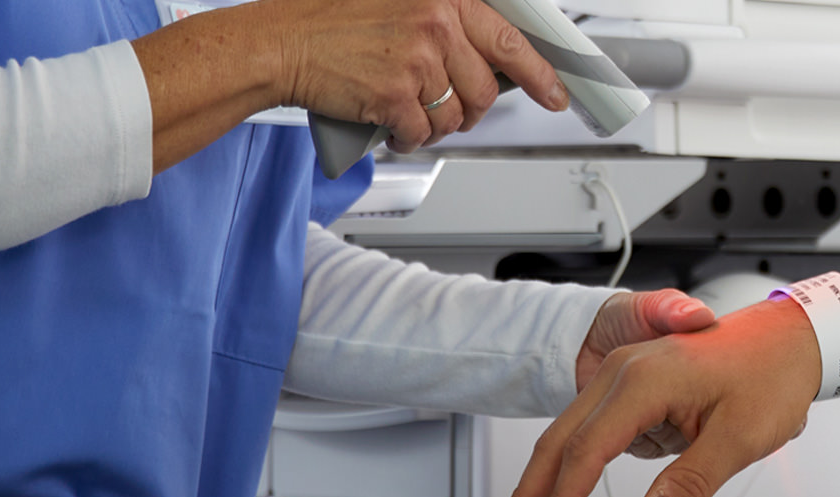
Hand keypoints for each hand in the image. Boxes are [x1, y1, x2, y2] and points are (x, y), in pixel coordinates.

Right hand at [251, 0, 567, 151]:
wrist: (283, 43)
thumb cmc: (333, 22)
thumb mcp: (401, 3)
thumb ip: (447, 25)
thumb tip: (487, 60)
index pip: (512, 41)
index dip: (542, 74)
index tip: (557, 93)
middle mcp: (436, 22)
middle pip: (484, 90)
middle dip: (472, 110)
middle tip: (452, 111)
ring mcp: (417, 60)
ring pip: (455, 116)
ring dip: (436, 125)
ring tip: (410, 112)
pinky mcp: (395, 94)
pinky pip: (422, 133)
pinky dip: (408, 138)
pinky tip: (391, 124)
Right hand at [517, 300, 822, 496]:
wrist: (793, 337)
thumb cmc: (772, 372)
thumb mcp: (740, 437)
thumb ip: (691, 482)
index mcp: (643, 380)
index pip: (586, 449)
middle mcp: (624, 370)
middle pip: (560, 437)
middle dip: (535, 487)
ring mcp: (625, 372)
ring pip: (569, 428)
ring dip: (551, 472)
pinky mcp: (634, 380)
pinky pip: (592, 421)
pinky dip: (576, 454)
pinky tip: (575, 485)